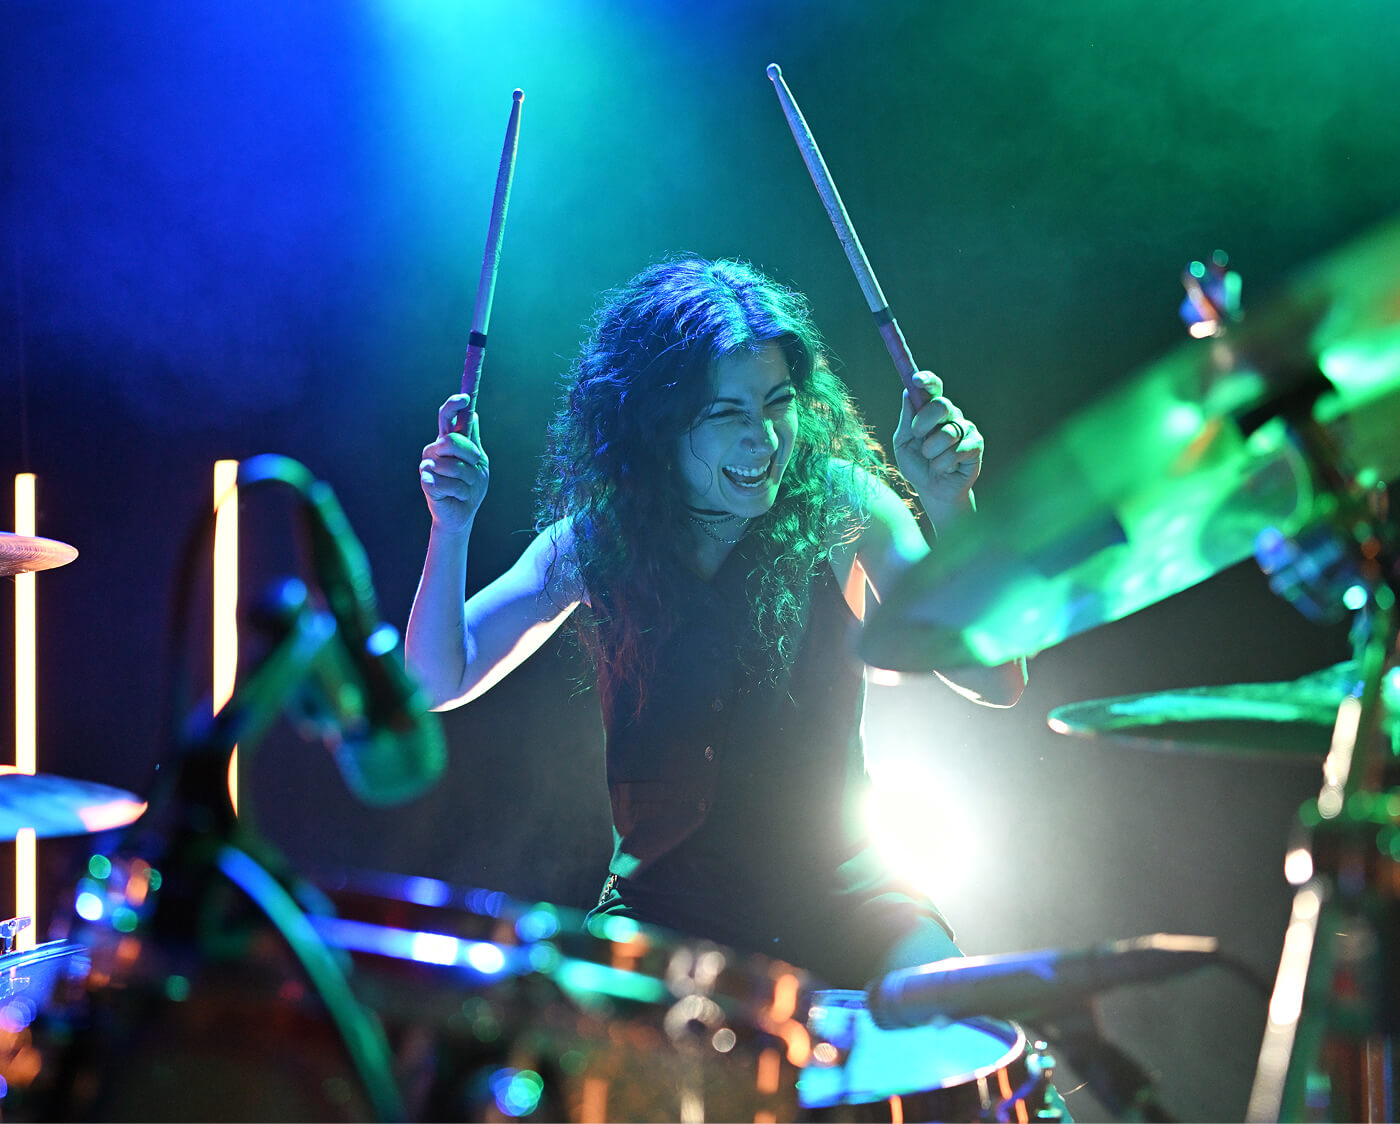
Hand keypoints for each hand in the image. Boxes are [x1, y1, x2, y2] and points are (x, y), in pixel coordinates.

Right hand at [419, 394, 488, 533]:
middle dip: (470, 456)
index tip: (465, 398)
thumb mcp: (479, 462)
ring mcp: (427, 465)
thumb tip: (473, 414)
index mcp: (447, 442)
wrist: (462, 514)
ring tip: (464, 488)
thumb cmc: (470, 487)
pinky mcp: (426, 482)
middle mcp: (434, 450)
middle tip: (474, 469)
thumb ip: (473, 440)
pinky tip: (456, 496)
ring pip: (454, 466)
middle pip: (453, 441)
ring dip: (468, 480)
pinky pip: (449, 483)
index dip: (453, 405)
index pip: (446, 417)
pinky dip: (460, 492)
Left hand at [892, 371, 982, 513]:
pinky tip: (945, 468)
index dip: (927, 380)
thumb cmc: (917, 465)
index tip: (917, 380)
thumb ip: (906, 420)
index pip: (933, 387)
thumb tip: (908, 392)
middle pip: (941, 405)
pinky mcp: (976, 445)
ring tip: (932, 460)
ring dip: (931, 452)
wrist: (933, 491)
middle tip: (917, 435)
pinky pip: (957, 451)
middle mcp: (951, 415)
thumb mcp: (903, 443)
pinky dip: (943, 464)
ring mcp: (965, 428)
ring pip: (946, 434)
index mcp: (931, 410)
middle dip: (924, 422)